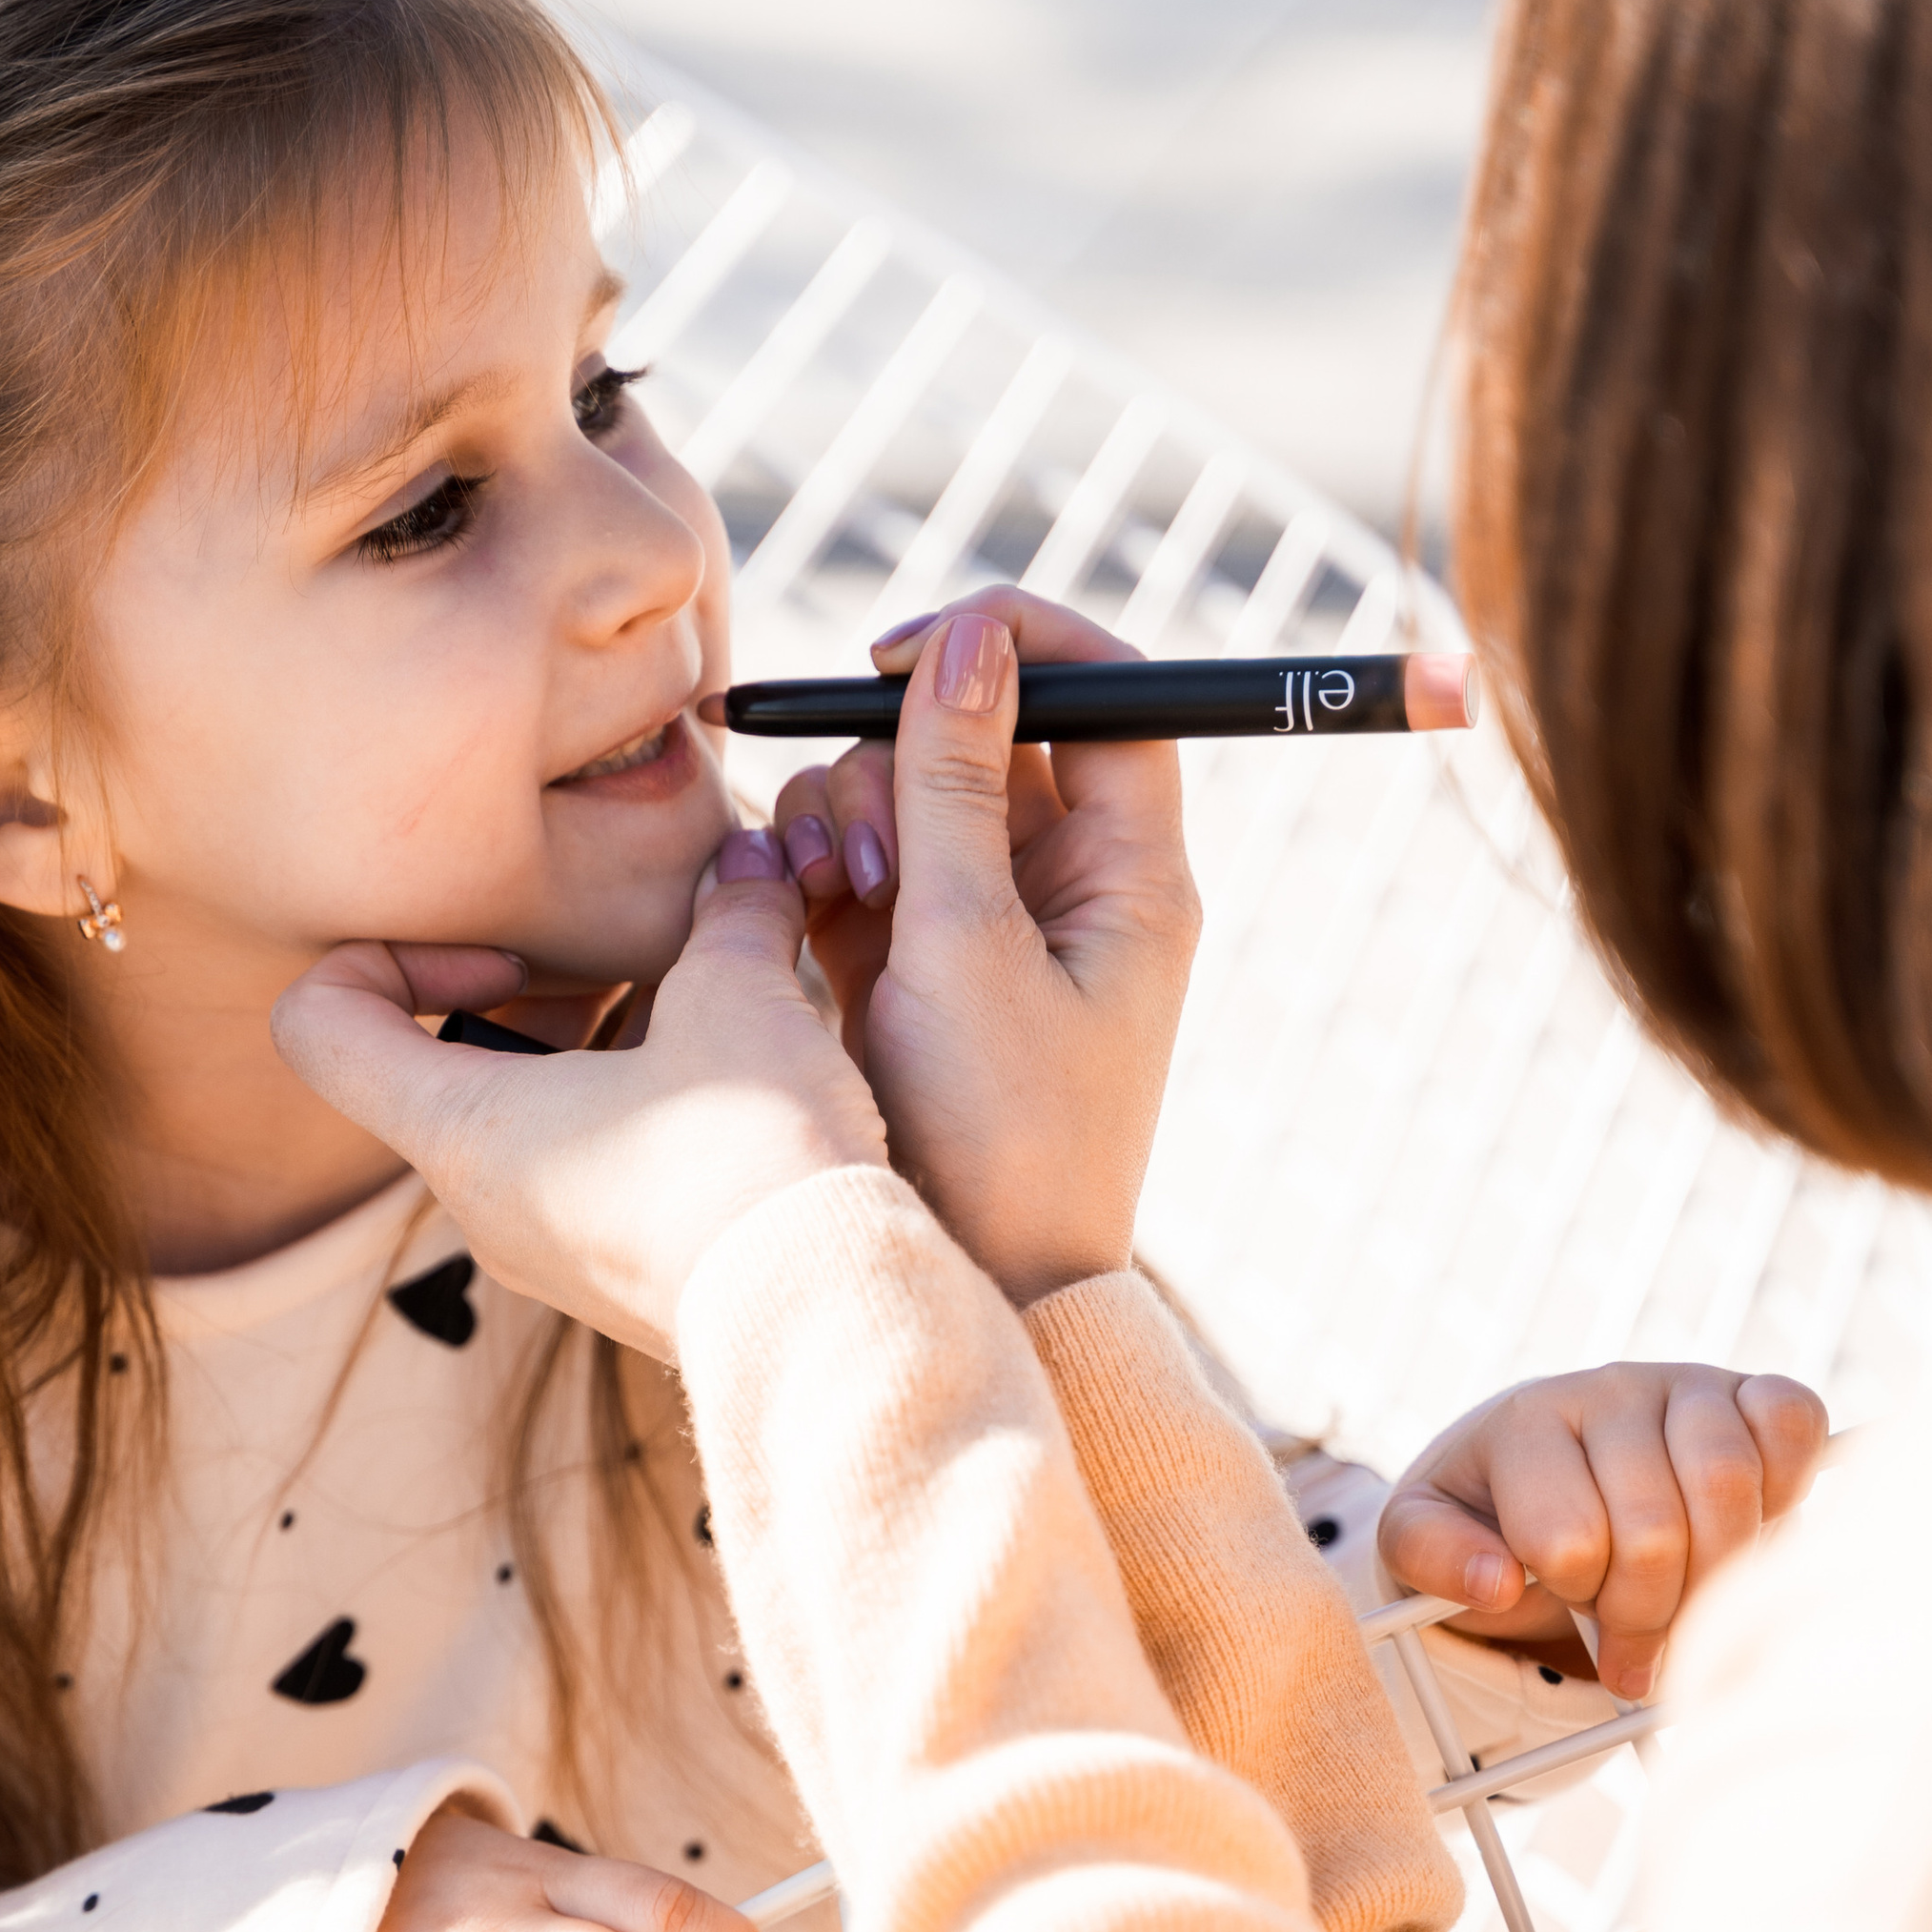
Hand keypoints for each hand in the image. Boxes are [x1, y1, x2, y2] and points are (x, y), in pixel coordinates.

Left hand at [270, 854, 884, 1356]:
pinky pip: (596, 1169)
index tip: (502, 953)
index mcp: (460, 1132)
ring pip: (532, 1116)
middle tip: (627, 963)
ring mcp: (550, 1253)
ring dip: (603, 1047)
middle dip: (537, 990)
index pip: (319, 1025)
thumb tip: (745, 867)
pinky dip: (644, 1109)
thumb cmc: (752, 1159)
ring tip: (703, 1009)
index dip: (386, 956)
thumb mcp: (736, 994)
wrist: (833, 1318)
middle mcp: (483, 1204)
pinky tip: (737, 1081)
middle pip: (444, 1063)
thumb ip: (726, 915)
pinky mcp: (620, 1277)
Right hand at [769, 588, 1200, 1306]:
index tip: (914, 650)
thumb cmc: (999, 1138)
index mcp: (1132, 877)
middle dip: (906, 757)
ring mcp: (985, 924)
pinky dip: (820, 864)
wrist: (972, 1290)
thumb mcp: (968, 946)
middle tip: (873, 844)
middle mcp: (1069, 887)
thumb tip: (971, 640)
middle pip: (987, 734)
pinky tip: (798, 911)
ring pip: (909, 789)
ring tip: (832, 898)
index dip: (1018, 646)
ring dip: (854, 812)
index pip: (1112, 695)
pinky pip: (860, 858)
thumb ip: (955, 785)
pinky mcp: (908, 962)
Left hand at [1374, 1362, 1829, 1703]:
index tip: (1573, 1608)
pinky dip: (1788, 1484)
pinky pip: (1794, 1419)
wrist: (1545, 1472)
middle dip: (1648, 1611)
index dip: (1580, 1598)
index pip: (1570, 1541)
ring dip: (1717, 1571)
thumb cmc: (1488, 1516)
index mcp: (1524, 1424)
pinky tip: (1751, 1531)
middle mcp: (1606, 1390)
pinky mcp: (1749, 1392)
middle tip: (1637, 1639)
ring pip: (1729, 1481)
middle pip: (1657, 1527)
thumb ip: (1433, 1559)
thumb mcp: (1423, 1542)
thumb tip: (1497, 1582)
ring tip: (1688, 1598)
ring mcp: (1684, 1384)